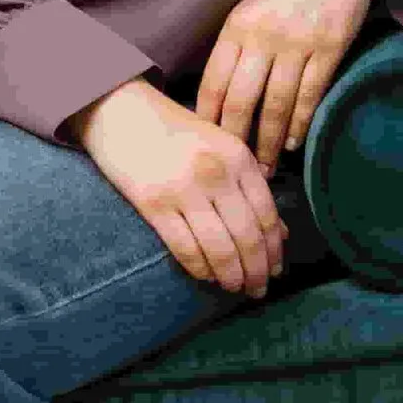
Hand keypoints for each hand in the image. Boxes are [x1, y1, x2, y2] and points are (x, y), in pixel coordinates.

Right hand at [67, 78, 289, 296]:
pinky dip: (201, 269)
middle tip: (259, 290)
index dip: (274, 249)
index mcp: (238, 156)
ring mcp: (184, 189)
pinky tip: (207, 276)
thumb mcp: (221, 148)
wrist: (120, 111)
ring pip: (220, 249)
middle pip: (248, 237)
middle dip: (257, 271)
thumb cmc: (175, 132)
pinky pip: (185, 249)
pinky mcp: (153, 204)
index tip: (276, 270)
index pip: (267, 214)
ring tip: (236, 288)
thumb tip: (281, 234)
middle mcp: (216, 173)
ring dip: (232, 277)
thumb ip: (250, 186)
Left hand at [194, 0, 384, 170]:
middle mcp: (263, 35)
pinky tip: (293, 142)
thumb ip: (235, 43)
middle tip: (236, 168)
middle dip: (237, 140)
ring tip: (266, 166)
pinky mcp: (330, 46)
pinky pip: (310, 95)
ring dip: (269, 142)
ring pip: (277, 104)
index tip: (205, 145)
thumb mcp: (250, 4)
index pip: (214, 83)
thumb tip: (218, 94)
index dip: (208, 119)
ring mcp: (298, 42)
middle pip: (242, 101)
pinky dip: (300, 123)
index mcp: (237, 25)